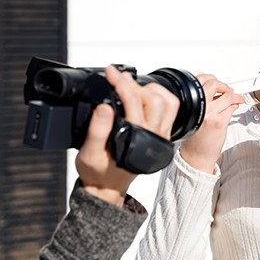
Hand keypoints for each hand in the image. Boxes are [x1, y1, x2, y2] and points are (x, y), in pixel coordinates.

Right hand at [76, 65, 179, 205]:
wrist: (107, 186)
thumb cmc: (98, 172)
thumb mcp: (88, 154)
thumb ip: (96, 131)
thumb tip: (103, 107)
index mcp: (136, 141)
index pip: (134, 103)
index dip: (121, 84)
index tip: (110, 72)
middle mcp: (154, 138)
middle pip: (155, 100)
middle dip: (135, 85)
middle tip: (117, 78)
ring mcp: (161, 136)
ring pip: (169, 103)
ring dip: (152, 89)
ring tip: (131, 85)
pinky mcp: (162, 135)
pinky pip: (170, 110)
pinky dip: (160, 97)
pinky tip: (143, 94)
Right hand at [179, 74, 243, 172]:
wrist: (196, 155)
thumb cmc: (194, 138)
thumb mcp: (193, 116)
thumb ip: (201, 102)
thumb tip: (213, 90)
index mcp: (190, 104)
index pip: (200, 82)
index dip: (210, 79)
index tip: (216, 81)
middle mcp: (200, 107)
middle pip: (213, 84)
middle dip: (223, 85)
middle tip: (227, 89)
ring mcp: (210, 114)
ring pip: (227, 96)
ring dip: (234, 95)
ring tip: (236, 98)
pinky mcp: (220, 122)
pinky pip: (232, 107)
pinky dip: (236, 104)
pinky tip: (236, 106)